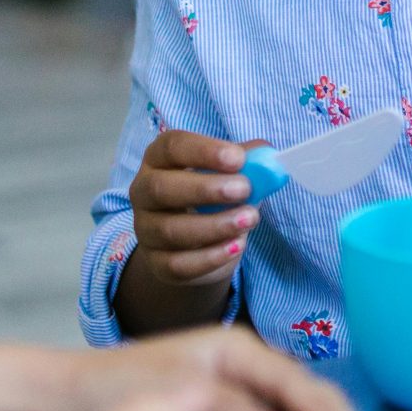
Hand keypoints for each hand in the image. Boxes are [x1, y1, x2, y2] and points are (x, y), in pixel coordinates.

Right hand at [127, 130, 264, 285]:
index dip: (203, 150)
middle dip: (205, 188)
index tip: (238, 159)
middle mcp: (144, 192)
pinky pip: (178, 264)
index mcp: (159, 160)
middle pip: (162, 188)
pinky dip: (210, 257)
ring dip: (215, 225)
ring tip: (250, 219)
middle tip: (244, 189)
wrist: (198, 245)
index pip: (171, 147)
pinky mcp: (156, 264)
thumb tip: (268, 154)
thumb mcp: (229, 175)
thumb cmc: (212, 198)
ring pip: (171, 230)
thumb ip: (247, 162)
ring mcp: (146, 230)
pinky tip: (237, 246)